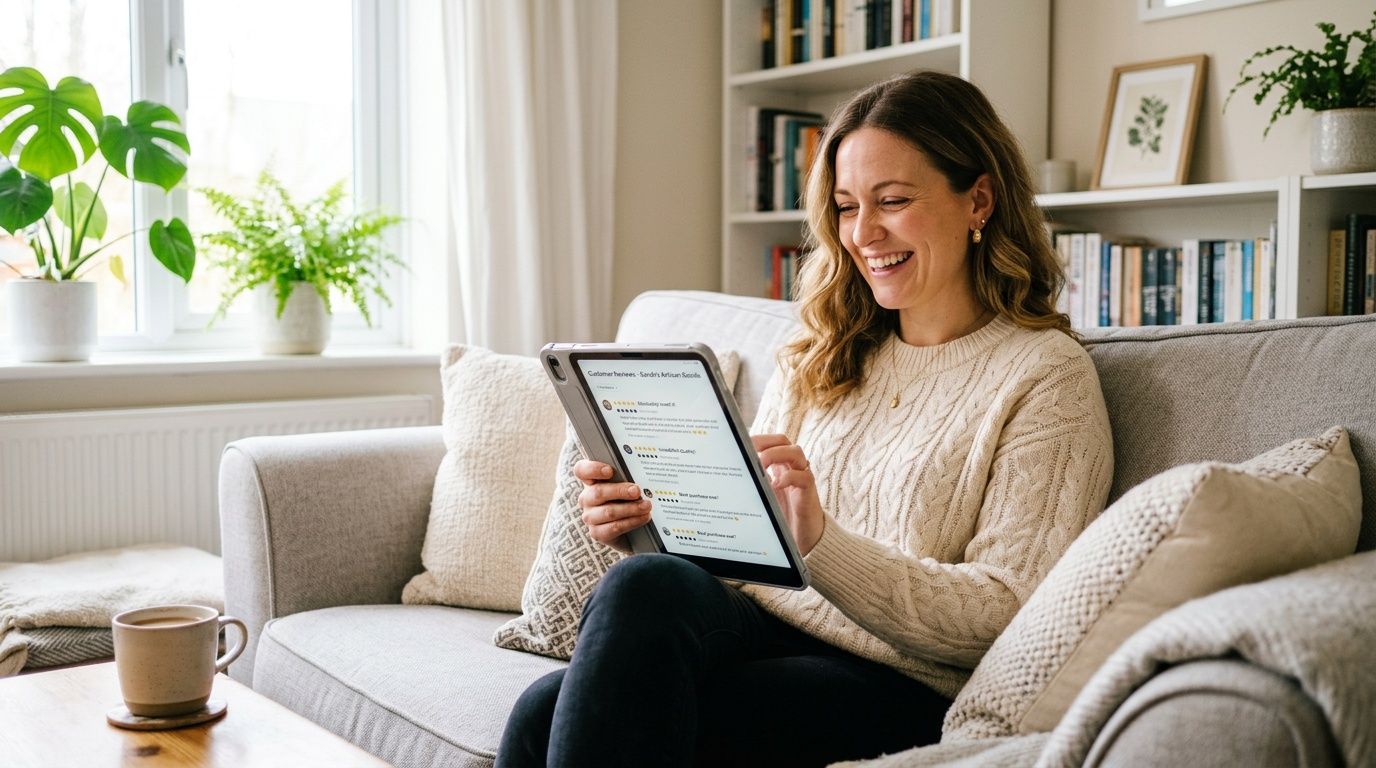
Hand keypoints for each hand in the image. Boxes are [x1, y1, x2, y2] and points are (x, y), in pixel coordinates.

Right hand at [574, 460, 650, 553]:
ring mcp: (590, 516)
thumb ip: (628, 476)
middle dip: (620, 491)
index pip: (581, 470)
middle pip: (598, 492)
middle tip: (637, 491)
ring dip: (630, 508)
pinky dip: (631, 522)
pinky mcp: (597, 533)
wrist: (630, 529)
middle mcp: (586, 498)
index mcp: (590, 481)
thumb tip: (640, 472)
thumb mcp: (626, 484)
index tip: (610, 471)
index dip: (593, 469)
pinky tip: (643, 518)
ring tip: (646, 506)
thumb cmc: (627, 499)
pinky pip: (614, 527)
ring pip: (608, 511)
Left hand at [752, 434, 823, 555]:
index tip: (741, 442)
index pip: (771, 442)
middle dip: (765, 442)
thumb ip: (753, 482)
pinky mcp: (809, 492)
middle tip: (749, 451)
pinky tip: (775, 485)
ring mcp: (802, 477)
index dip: (757, 439)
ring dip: (776, 454)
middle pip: (783, 441)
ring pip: (796, 452)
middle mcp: (792, 467)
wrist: (803, 537)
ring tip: (762, 465)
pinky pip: (804, 477)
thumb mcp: (763, 495)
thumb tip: (729, 474)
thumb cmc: (781, 514)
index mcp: (779, 465)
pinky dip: (789, 477)